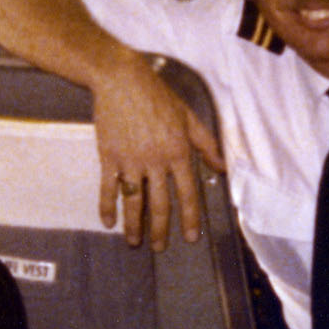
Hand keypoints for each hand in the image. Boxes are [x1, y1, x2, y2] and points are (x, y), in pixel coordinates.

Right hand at [89, 61, 225, 249]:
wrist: (121, 81)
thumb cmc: (157, 96)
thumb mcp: (189, 117)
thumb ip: (206, 144)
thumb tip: (221, 166)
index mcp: (178, 153)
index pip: (188, 193)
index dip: (190, 218)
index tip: (191, 237)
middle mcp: (155, 161)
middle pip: (160, 203)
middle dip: (160, 229)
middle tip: (160, 247)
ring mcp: (130, 161)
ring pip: (133, 200)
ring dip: (134, 225)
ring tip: (135, 242)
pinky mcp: (109, 156)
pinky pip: (108, 187)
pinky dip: (107, 206)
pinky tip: (107, 222)